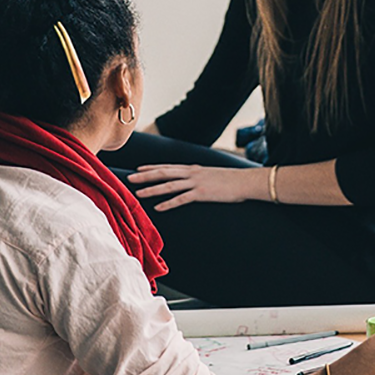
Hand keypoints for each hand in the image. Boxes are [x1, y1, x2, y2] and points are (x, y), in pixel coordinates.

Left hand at [129, 165, 264, 211]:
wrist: (245, 181)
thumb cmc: (231, 180)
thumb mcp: (212, 175)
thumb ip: (200, 177)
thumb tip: (194, 181)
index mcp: (193, 168)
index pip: (168, 167)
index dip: (152, 168)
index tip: (139, 169)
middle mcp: (192, 173)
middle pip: (163, 173)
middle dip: (145, 176)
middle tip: (129, 178)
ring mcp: (196, 183)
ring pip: (169, 185)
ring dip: (152, 189)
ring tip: (138, 193)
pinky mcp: (202, 194)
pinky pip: (181, 199)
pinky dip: (168, 203)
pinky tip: (158, 208)